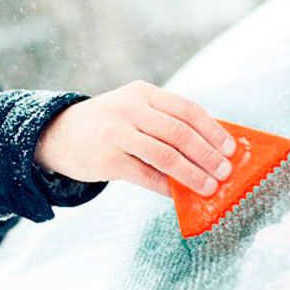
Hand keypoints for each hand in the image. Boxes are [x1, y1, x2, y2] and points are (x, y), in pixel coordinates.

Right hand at [34, 80, 235, 197]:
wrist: (58, 135)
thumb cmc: (107, 126)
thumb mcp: (132, 111)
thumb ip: (164, 124)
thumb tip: (208, 151)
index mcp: (142, 93)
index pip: (186, 109)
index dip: (213, 129)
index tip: (230, 149)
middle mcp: (129, 108)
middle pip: (180, 132)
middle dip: (207, 154)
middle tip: (225, 172)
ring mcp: (116, 133)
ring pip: (165, 155)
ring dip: (192, 174)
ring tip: (209, 187)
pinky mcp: (107, 159)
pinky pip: (146, 176)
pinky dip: (167, 188)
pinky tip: (179, 196)